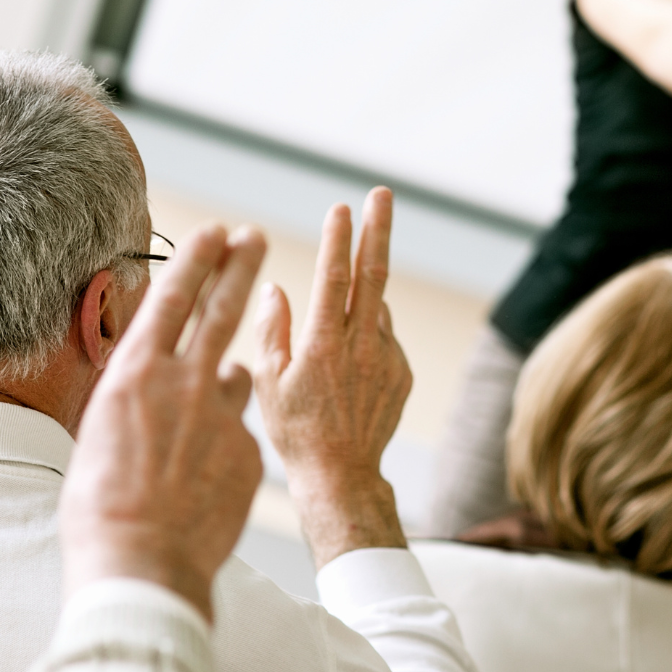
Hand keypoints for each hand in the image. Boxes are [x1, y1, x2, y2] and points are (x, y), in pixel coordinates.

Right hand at [59, 224, 266, 620]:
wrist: (141, 562)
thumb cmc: (102, 506)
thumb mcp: (102, 434)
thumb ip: (142, 398)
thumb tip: (171, 379)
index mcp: (135, 374)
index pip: (172, 300)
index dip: (195, 263)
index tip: (215, 232)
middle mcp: (182, 382)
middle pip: (222, 311)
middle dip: (241, 268)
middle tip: (256, 236)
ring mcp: (221, 414)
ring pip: (233, 379)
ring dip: (221, 386)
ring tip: (194, 421)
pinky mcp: (249, 448)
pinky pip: (238, 434)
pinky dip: (222, 448)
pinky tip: (199, 483)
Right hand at [255, 188, 411, 566]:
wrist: (341, 476)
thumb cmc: (295, 431)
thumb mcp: (269, 381)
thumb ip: (273, 330)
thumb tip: (275, 289)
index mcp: (323, 343)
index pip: (334, 277)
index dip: (337, 239)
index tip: (340, 208)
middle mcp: (361, 345)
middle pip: (373, 274)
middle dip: (378, 230)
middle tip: (382, 195)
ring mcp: (387, 358)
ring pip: (377, 308)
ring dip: (365, 290)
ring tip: (340, 315)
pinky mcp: (402, 373)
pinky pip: (384, 339)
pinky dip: (368, 333)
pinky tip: (349, 358)